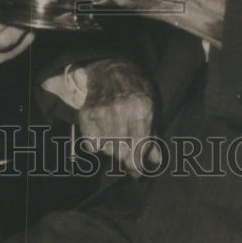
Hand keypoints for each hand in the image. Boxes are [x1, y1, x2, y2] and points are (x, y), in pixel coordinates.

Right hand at [77, 58, 159, 177]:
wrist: (112, 69)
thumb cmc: (137, 90)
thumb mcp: (152, 108)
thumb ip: (153, 137)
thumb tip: (154, 163)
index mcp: (141, 109)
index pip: (138, 148)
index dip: (138, 165)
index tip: (137, 173)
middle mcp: (121, 111)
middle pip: (122, 152)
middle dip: (126, 156)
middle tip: (127, 148)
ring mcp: (101, 112)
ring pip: (107, 150)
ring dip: (113, 149)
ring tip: (116, 135)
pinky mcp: (86, 115)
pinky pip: (91, 146)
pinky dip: (97, 145)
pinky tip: (103, 133)